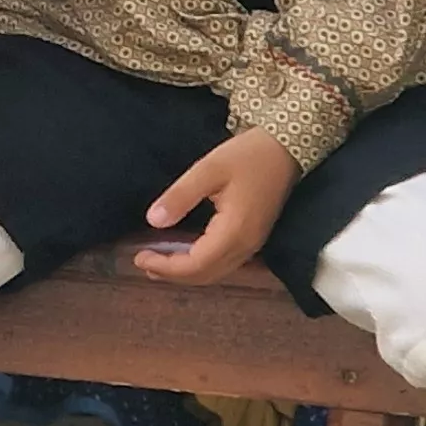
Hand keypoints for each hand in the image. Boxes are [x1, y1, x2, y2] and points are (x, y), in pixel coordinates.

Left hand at [135, 128, 296, 283]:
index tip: (139, 257)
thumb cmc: (247, 156)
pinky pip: (225, 263)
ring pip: (216, 272)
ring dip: (186, 273)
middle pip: (206, 275)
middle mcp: (246, 245)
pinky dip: (201, 265)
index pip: (196, 264)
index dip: (167, 267)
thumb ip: (180, 196)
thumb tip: (153, 221)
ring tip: (158, 264)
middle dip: (173, 274)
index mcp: (235, 231)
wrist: (285, 150)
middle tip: (142, 262)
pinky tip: (185, 255)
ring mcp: (253, 244)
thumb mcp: (208, 169)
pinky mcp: (254, 238)